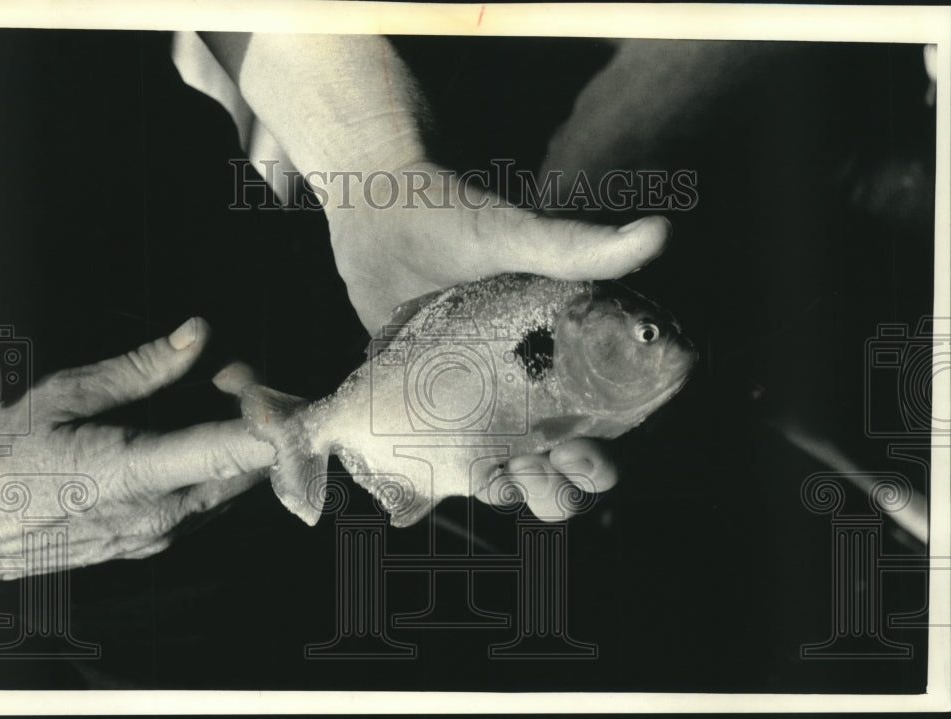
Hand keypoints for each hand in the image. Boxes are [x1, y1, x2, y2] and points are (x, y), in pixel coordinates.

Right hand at [0, 318, 273, 586]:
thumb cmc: (4, 457)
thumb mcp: (64, 397)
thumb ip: (141, 369)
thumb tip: (197, 334)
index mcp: (134, 475)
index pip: (232, 452)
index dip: (278, 425)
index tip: (301, 399)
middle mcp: (158, 515)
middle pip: (248, 471)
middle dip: (259, 420)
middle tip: (235, 376)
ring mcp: (157, 536)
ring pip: (233, 488)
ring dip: (241, 443)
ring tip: (213, 396)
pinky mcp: (152, 544)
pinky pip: (209, 503)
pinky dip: (218, 466)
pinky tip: (195, 433)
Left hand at [199, 33, 670, 521]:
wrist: (374, 206)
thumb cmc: (451, 216)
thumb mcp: (515, 237)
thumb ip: (580, 248)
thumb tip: (662, 232)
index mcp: (560, 354)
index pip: (598, 428)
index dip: (597, 459)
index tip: (581, 451)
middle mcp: (522, 383)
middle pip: (552, 466)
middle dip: (555, 490)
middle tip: (535, 471)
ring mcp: (471, 397)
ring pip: (499, 470)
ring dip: (504, 492)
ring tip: (491, 484)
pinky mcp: (422, 399)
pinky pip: (438, 452)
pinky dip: (440, 476)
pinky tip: (428, 488)